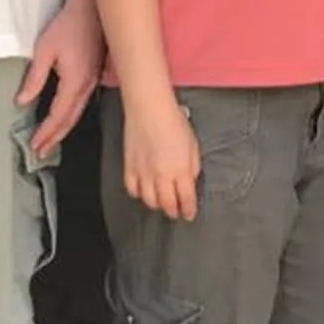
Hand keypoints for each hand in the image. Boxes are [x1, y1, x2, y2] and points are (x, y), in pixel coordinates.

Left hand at [22, 0, 104, 158]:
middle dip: (55, 137)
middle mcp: (86, 87)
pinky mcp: (94, 74)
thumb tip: (22, 100)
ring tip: (52, 141)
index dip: (45, 133)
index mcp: (74, 83)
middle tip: (42, 152)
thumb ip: (34, 78)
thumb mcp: (44, 50)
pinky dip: (72, 116)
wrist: (91, 8)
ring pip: (77, 113)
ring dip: (63, 129)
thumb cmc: (67, 26)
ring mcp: (93, 81)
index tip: (34, 146)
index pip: (57, 116)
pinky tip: (67, 118)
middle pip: (70, 120)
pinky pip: (82, 103)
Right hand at [123, 100, 201, 220]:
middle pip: (167, 204)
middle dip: (173, 211)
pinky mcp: (129, 167)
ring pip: (149, 201)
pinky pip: (133, 190)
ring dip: (157, 205)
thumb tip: (190, 181)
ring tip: (162, 203)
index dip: (188, 210)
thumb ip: (192, 167)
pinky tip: (144, 192)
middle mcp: (162, 176)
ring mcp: (144, 173)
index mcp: (181, 170)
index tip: (189, 214)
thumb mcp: (193, 145)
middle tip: (176, 212)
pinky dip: (139, 194)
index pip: (186, 199)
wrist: (150, 109)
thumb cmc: (174, 122)